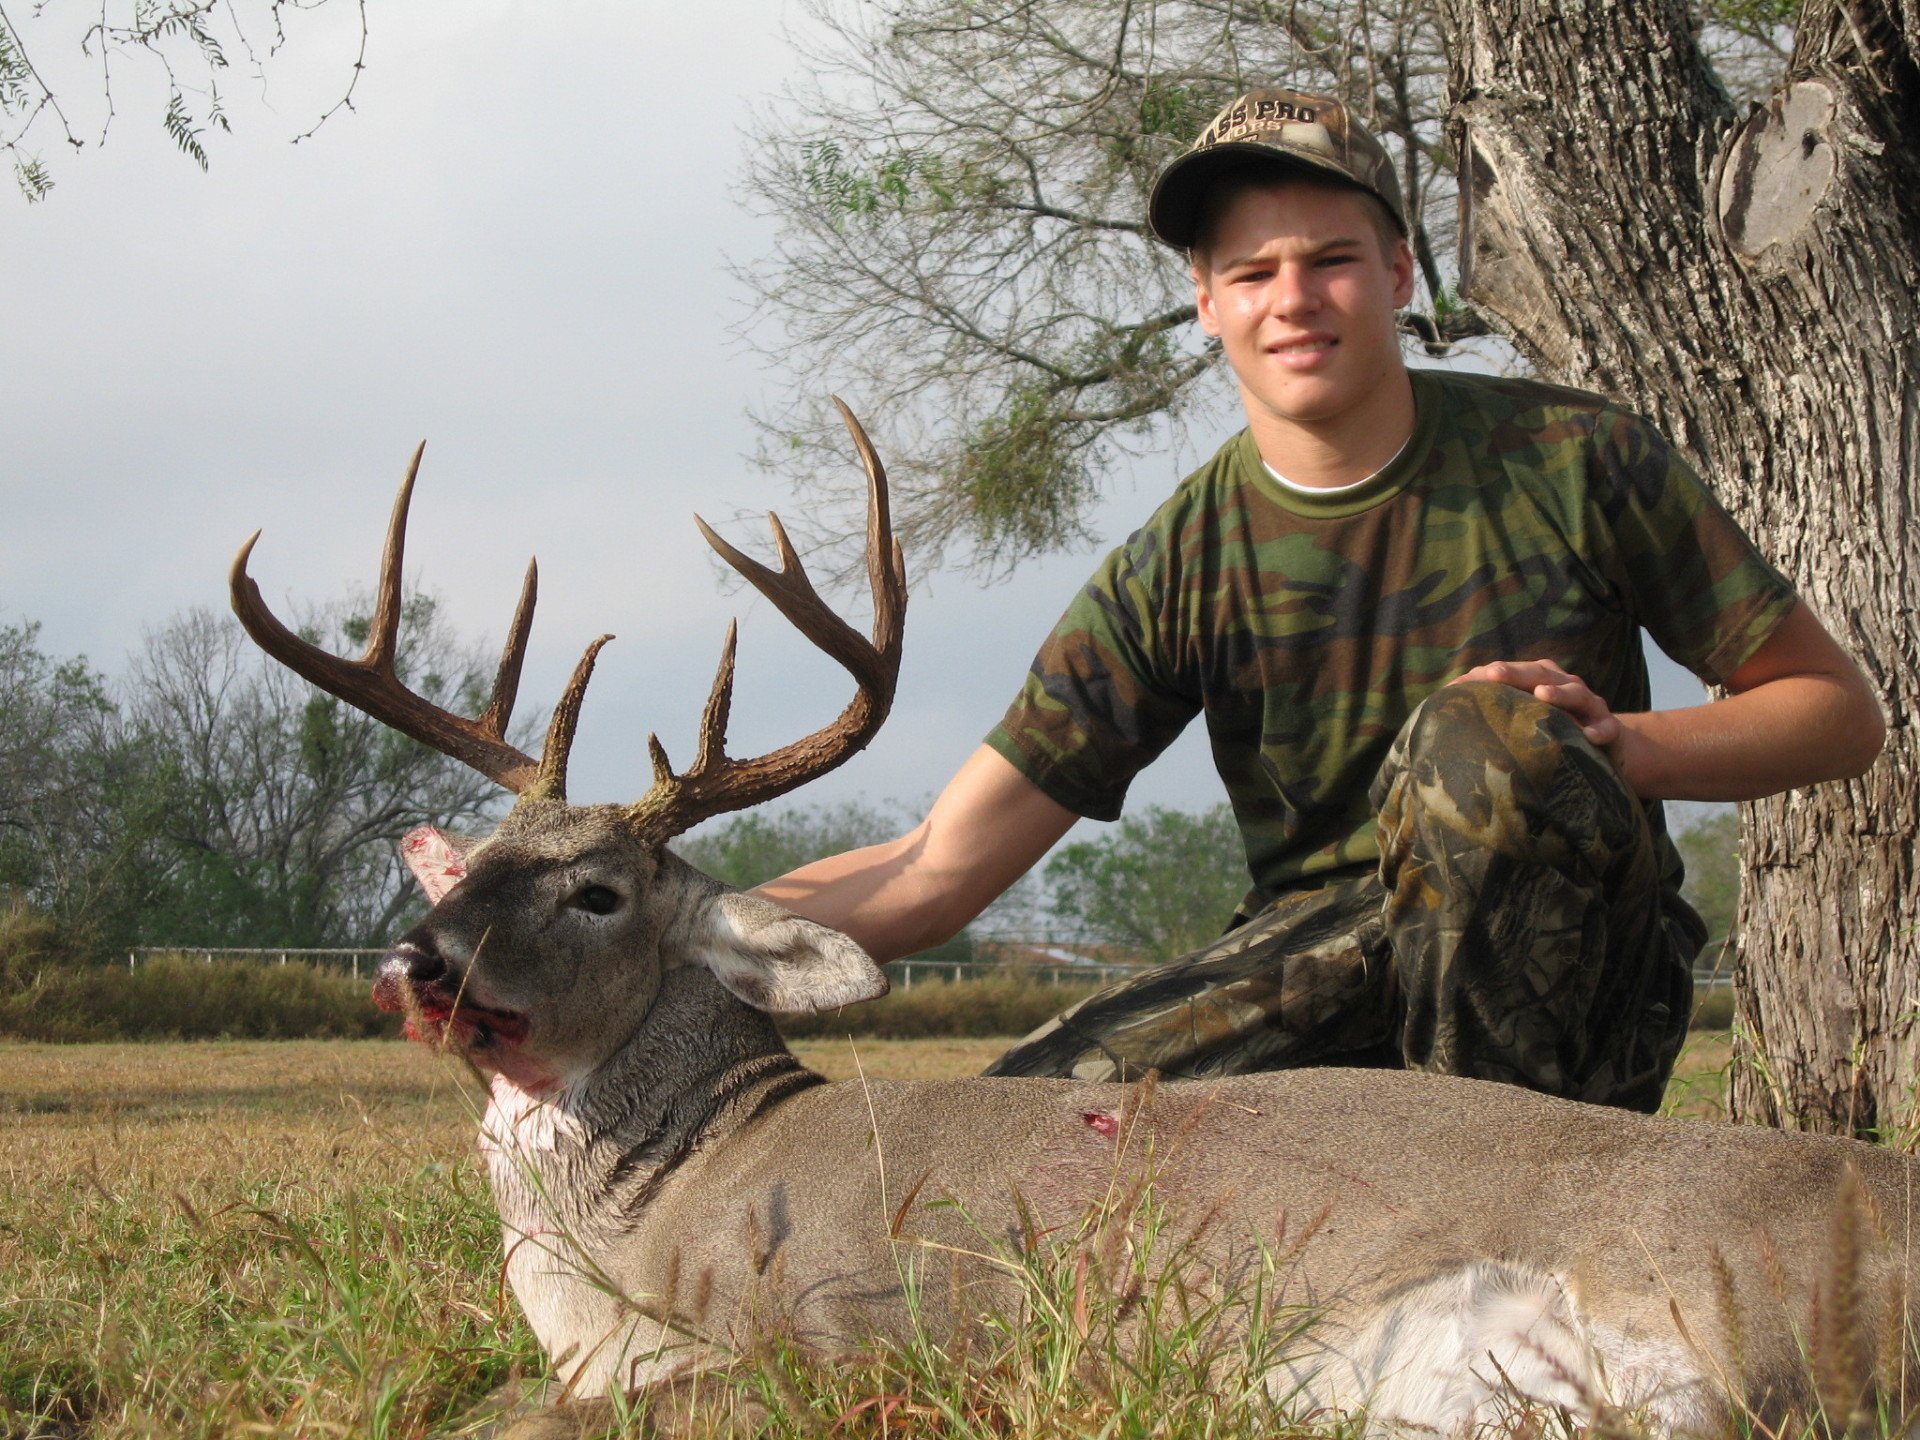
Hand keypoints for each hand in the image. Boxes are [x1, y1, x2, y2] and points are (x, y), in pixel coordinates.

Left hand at [1450, 659, 1622, 748]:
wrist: (1605, 742)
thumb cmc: (1554, 728)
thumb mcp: (1526, 718)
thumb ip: (1495, 715)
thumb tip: (1445, 718)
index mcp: (1539, 680)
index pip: (1508, 674)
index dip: (1483, 676)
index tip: (1456, 684)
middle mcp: (1564, 685)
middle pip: (1539, 674)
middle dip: (1515, 673)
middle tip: (1493, 673)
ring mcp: (1589, 705)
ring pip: (1576, 694)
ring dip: (1560, 693)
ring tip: (1542, 695)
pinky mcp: (1609, 728)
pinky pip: (1607, 727)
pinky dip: (1600, 729)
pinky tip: (1590, 736)